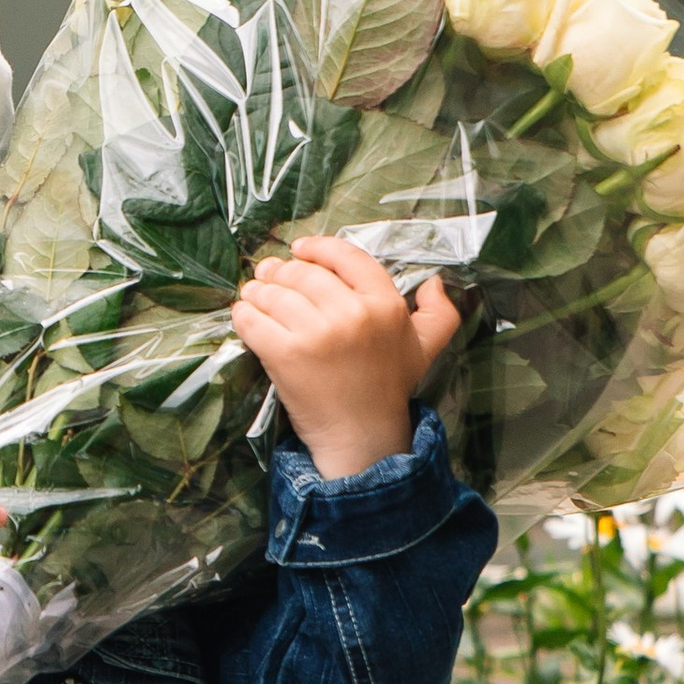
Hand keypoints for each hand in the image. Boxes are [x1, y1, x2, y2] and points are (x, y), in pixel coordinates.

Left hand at [232, 236, 460, 482]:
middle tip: (269, 274)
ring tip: (254, 294)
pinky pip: (253, 320)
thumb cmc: (389, 388)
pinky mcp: (286, 354)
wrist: (362, 436)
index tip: (299, 249)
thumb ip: (440, 313)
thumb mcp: (425, 347)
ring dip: (258, 290)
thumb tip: (435, 282)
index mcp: (386, 304)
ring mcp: (318, 333)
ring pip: (274, 292)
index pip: (346, 256)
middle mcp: (354, 313)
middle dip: (281, 271)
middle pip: (304, 273)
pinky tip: (245, 315)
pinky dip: (243, 314)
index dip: (317, 247)